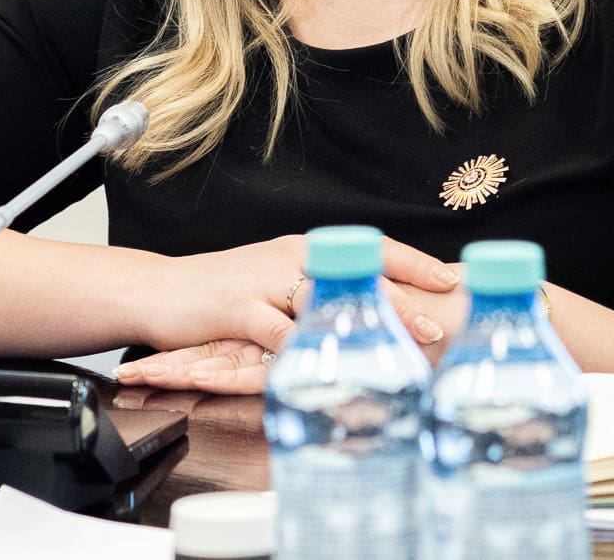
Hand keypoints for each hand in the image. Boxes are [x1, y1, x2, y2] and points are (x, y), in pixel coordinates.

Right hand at [116, 237, 461, 387]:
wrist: (162, 291)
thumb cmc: (226, 292)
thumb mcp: (279, 283)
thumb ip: (319, 291)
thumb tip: (374, 308)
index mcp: (307, 248)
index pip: (371, 248)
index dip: (413, 264)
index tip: (451, 279)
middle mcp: (291, 257)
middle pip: (355, 272)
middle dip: (399, 300)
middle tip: (436, 325)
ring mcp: (264, 281)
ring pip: (323, 298)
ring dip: (359, 323)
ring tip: (391, 347)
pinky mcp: (237, 308)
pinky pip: (275, 331)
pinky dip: (300, 348)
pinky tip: (322, 363)